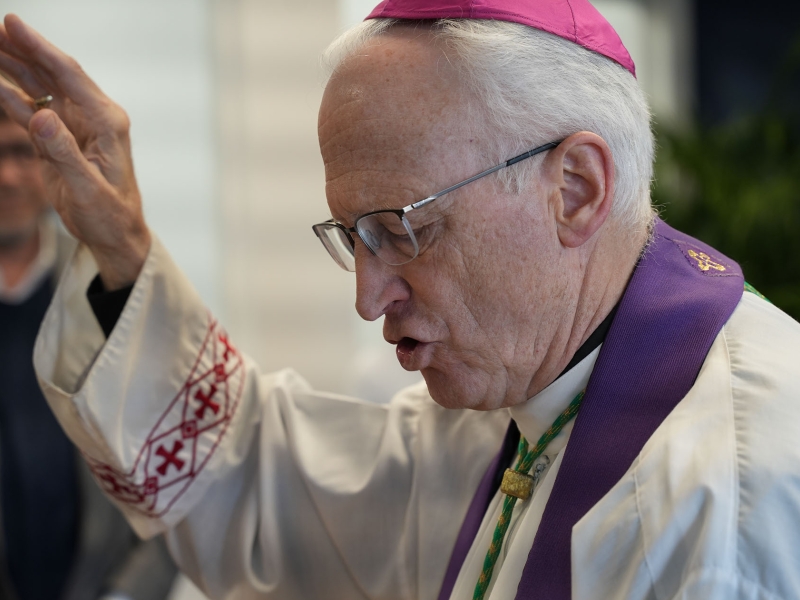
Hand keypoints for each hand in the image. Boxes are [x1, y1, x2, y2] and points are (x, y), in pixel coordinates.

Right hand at [0, 14, 149, 289]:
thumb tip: (40, 117)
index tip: (12, 22)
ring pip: (40, 88)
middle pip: (52, 73)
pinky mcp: (59, 139)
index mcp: (107, 122)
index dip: (39, 47)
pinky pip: (31, 109)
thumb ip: (64, 154)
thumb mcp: (87, 190)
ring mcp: (75, 126)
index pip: (68, 75)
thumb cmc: (109, 216)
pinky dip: (10, 95)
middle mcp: (92, 118)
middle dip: (22, 48)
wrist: (114, 236)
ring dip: (13, 66)